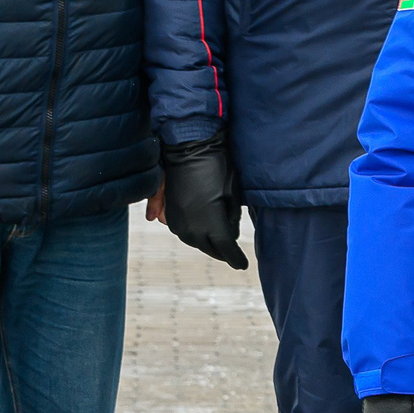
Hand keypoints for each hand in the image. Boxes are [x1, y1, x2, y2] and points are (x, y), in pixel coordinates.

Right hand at [160, 134, 248, 269]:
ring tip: (219, 248)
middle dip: (223, 253)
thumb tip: (230, 234)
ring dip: (208, 245)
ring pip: (195, 243)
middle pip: (210, 249)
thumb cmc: (218, 167)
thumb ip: (232, 219)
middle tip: (233, 258)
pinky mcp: (170, 214)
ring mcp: (178, 222)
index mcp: (211, 224)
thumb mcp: (233, 194)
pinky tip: (203, 236)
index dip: (236, 258)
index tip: (243, 265)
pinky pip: (183, 233)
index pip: (227, 249)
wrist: (188, 148)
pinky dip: (195, 237)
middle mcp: (192, 228)